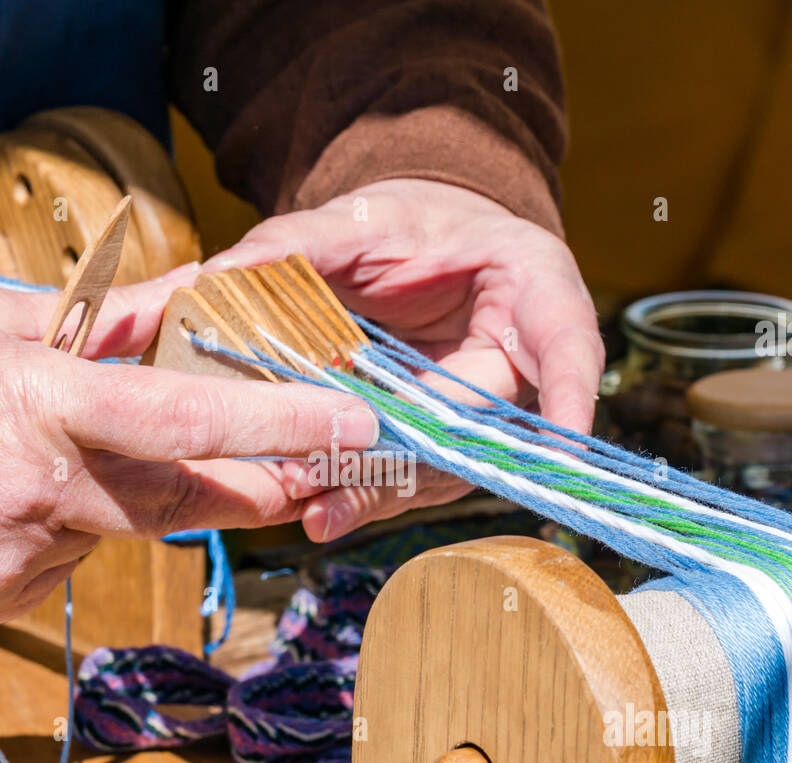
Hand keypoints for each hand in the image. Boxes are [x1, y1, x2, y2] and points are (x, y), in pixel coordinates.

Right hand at [0, 272, 378, 630]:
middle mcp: (38, 495)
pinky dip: (53, 538)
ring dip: (106, 503)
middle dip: (242, 488)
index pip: (185, 422)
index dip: (279, 426)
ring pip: (109, 537)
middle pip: (177, 502)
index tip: (351, 424)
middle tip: (290, 472)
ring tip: (27, 462)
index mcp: (39, 406)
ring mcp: (12, 563)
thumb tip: (158, 321)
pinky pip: (57, 571)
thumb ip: (79, 330)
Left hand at [206, 178, 601, 540]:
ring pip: (451, 465)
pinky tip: (320, 508)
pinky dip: (368, 493)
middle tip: (362, 484)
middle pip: (494, 427)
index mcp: (532, 285)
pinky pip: (416, 475)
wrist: (414, 252)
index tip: (564, 447)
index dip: (572, 397)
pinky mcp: (446, 440)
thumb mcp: (357, 222)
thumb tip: (219, 273)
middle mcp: (524, 359)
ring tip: (323, 511)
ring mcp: (488, 409)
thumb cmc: (405, 228)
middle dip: (427, 461)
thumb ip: (299, 245)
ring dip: (386, 491)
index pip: (569, 342)